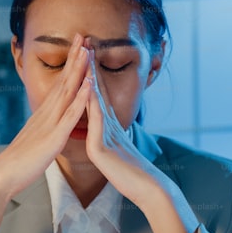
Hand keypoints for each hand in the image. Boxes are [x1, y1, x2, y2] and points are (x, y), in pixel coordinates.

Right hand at [0, 33, 91, 200]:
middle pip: (63, 80)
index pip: (59, 84)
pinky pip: (70, 115)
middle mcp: (46, 114)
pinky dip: (80, 98)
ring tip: (87, 50)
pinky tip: (88, 84)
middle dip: (74, 57)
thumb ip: (42, 130)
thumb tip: (47, 125)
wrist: (2, 176)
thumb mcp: (34, 141)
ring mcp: (49, 123)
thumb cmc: (18, 163)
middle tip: (83, 35)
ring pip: (67, 91)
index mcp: (43, 115)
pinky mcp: (54, 137)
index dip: (69, 65)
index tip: (78, 47)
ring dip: (79, 70)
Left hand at [83, 45, 200, 232]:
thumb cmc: (132, 176)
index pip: (96, 97)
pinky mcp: (103, 146)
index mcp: (108, 128)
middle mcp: (108, 125)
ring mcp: (106, 133)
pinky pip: (96, 120)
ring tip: (85, 54)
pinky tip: (87, 88)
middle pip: (97, 91)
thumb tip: (104, 139)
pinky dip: (92, 102)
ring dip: (91, 76)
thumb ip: (109, 143)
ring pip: (96, 100)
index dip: (90, 76)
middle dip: (90, 67)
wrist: (147, 189)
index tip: (84, 56)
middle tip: (85, 42)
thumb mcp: (116, 155)